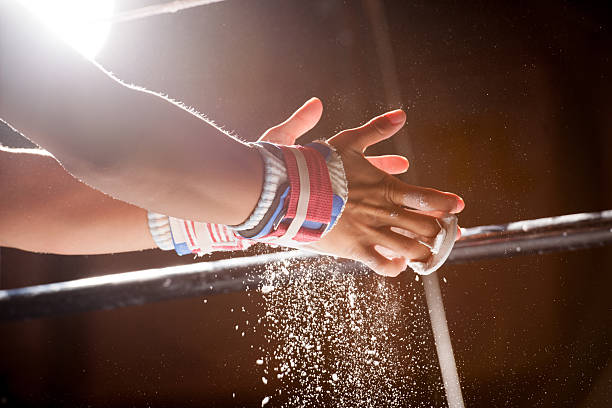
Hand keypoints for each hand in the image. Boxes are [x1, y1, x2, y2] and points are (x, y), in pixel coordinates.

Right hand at [259, 99, 463, 276]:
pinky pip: (382, 264)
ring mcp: (370, 233)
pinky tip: (398, 265)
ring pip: (410, 249)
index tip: (459, 208)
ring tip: (427, 254)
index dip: (447, 203)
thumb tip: (401, 115)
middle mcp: (383, 213)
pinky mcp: (354, 248)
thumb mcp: (348, 142)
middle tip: (448, 236)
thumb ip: (376, 130)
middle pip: (425, 228)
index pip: (427, 198)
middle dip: (441, 233)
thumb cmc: (318, 165)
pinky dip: (394, 267)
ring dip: (422, 253)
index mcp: (386, 187)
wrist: (291, 190)